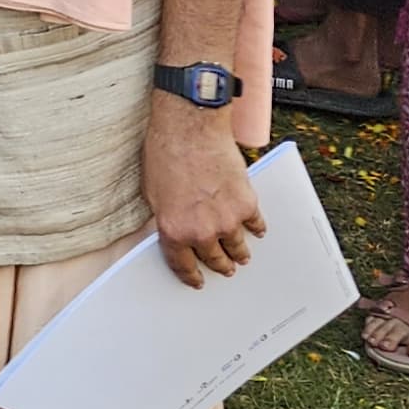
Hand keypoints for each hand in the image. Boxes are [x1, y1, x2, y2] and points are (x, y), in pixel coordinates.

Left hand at [144, 94, 264, 284]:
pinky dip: (256, 228)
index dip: (191, 276)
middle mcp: (201, 231)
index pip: (183, 265)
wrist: (190, 127)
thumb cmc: (165, 153)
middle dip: (219, 265)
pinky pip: (256, 225)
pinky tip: (256, 230)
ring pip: (237, 247)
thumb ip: (166, 217)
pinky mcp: (246, 204)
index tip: (198, 281)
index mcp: (173, 230)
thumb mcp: (152, 192)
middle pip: (214, 259)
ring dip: (240, 253)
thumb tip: (176, 231)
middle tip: (225, 269)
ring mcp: (227, 219)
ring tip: (242, 256)